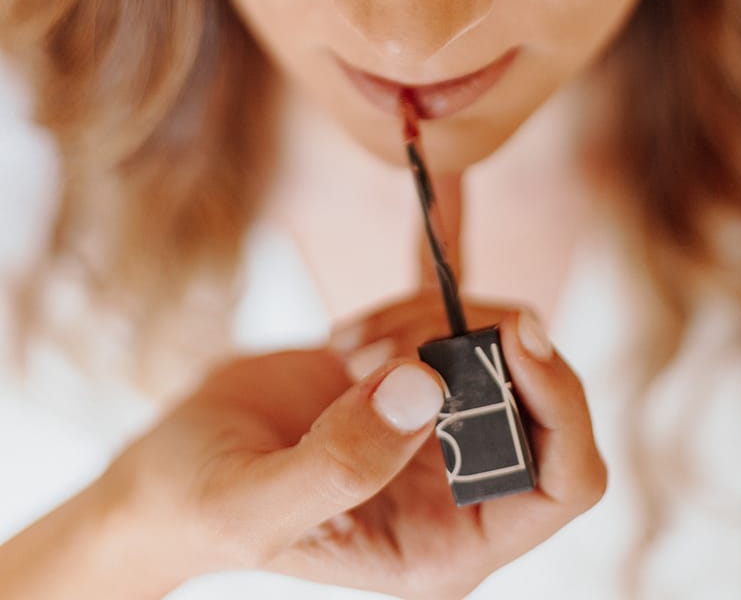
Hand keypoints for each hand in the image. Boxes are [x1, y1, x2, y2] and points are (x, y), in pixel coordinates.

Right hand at [102, 301, 604, 599]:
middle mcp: (458, 482)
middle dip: (476, 345)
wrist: (169, 471)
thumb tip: (428, 386)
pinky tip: (441, 205)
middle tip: (379, 342)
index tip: (518, 337)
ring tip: (344, 348)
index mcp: (449, 541)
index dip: (561, 404)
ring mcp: (435, 423)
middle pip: (536, 391)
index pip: (565, 478)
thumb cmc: (204, 508)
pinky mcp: (404, 371)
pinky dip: (431, 267)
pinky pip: (442, 306)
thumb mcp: (257, 507)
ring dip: (423, 318)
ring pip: (486, 341)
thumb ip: (342, 463)